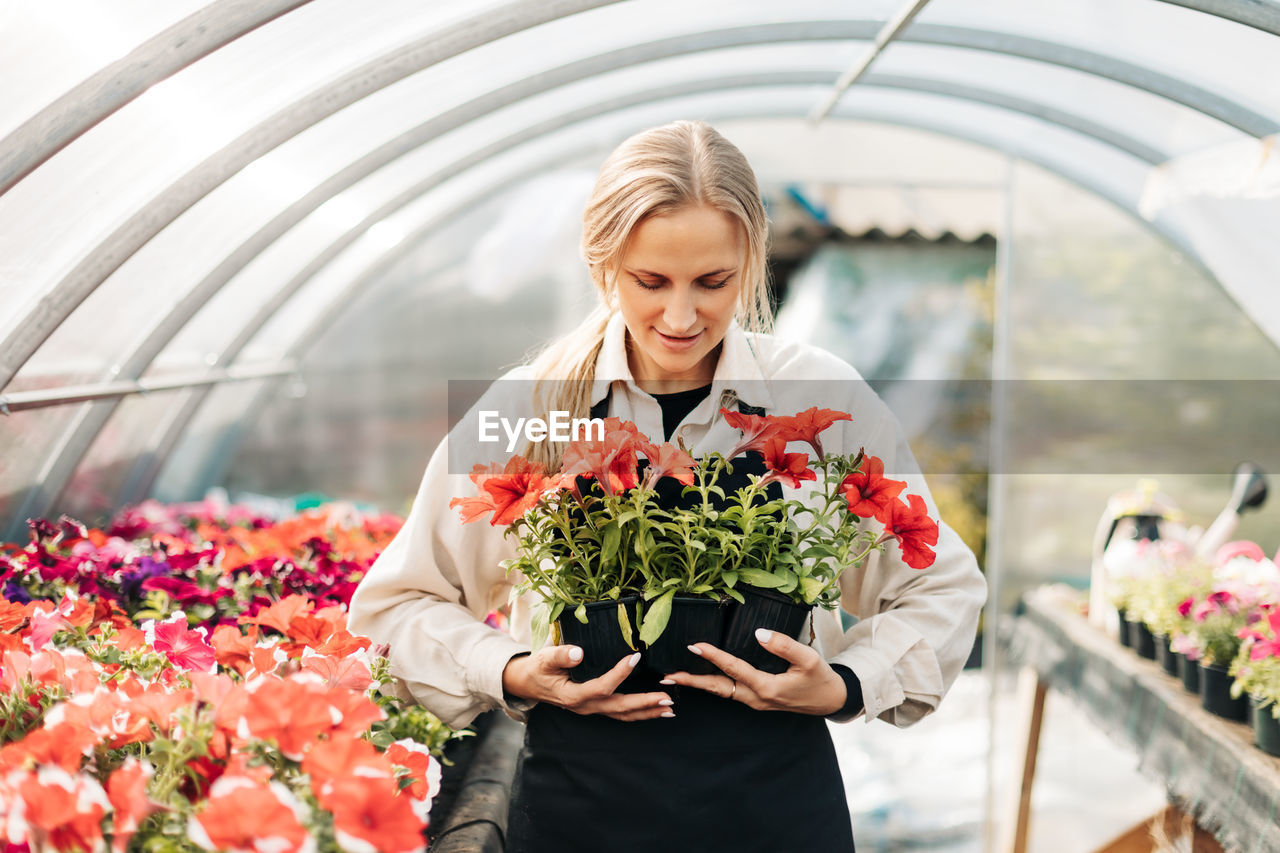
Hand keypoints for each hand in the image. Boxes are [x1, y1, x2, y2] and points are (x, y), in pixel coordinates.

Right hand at [502, 645, 673, 721]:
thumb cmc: (536, 668)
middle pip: (619, 708)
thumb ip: (560, 655)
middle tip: (668, 698)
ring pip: (623, 715)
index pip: (601, 686)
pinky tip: (654, 708)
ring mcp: (591, 709)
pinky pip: (620, 712)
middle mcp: (585, 706)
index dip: (619, 673)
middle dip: (645, 704)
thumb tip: (578, 653)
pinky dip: (639, 711)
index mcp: (573, 695)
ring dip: (647, 712)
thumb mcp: (543, 658)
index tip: (635, 657)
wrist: (527, 683)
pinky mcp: (595, 707)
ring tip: (669, 709)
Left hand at [662, 629, 846, 715]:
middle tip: (667, 677)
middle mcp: (756, 697)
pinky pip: (728, 692)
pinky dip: (711, 685)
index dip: (713, 656)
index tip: (695, 646)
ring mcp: (754, 701)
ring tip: (674, 678)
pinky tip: (700, 678)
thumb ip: (784, 645)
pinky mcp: (756, 699)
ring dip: (698, 684)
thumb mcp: (808, 659)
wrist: (830, 700)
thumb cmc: (820, 679)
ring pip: (720, 692)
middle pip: (717, 688)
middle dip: (691, 682)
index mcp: (766, 687)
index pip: (734, 669)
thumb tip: (759, 632)